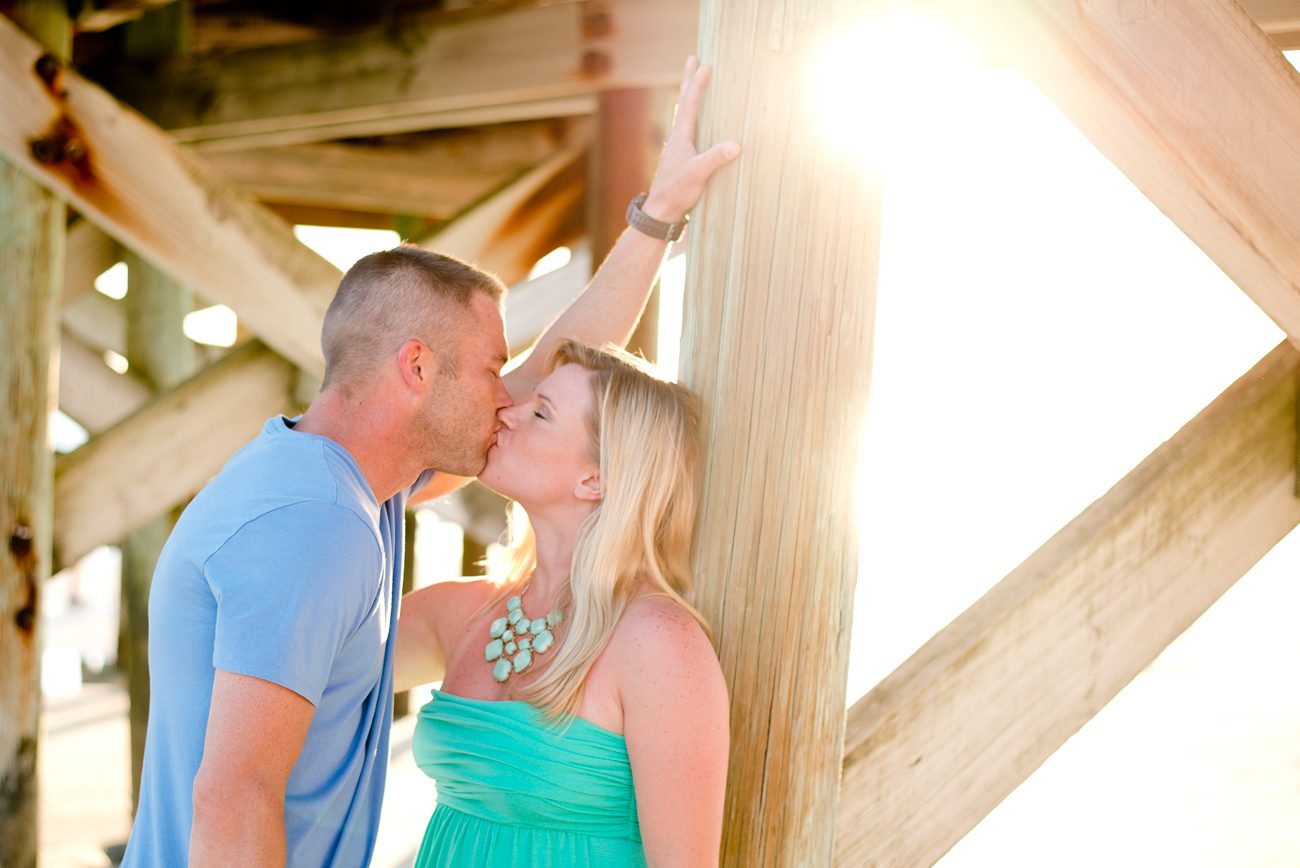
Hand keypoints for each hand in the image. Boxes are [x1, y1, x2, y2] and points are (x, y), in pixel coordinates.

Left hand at [642, 57, 740, 223]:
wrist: (661, 210)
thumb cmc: (676, 192)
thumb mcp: (698, 174)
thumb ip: (715, 158)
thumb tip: (736, 145)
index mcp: (681, 136)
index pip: (690, 103)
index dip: (698, 84)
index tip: (706, 65)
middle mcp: (678, 137)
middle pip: (684, 101)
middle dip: (689, 80)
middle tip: (693, 59)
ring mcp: (679, 146)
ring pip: (685, 113)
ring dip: (691, 95)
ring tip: (695, 83)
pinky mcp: (682, 156)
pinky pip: (689, 127)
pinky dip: (694, 115)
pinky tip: (699, 121)